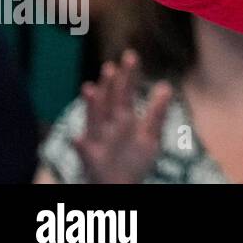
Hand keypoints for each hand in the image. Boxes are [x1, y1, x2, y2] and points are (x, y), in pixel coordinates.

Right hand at [74, 50, 172, 184]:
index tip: (130, 56)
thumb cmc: (134, 161)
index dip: (128, 76)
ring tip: (89, 88)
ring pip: (94, 120)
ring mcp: (98, 140)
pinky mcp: (90, 158)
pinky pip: (83, 152)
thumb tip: (166, 86)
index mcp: (124, 119)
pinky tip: (77, 138)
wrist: (120, 187)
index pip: (126, 93)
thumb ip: (157, 112)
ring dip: (92, 106)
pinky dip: (79, 145)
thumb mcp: (150, 136)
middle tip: (110, 66)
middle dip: (109, 85)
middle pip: (109, 102)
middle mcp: (109, 126)